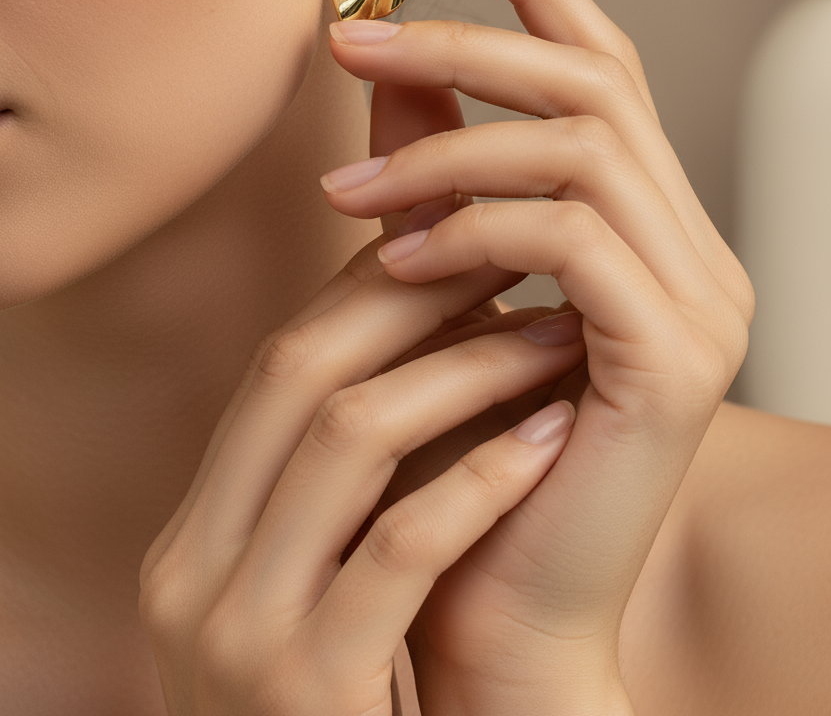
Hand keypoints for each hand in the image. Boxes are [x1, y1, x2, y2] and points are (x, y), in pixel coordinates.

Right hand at [138, 202, 584, 713]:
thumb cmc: (367, 701)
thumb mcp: (318, 581)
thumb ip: (341, 478)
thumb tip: (426, 325)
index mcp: (196, 532)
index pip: (278, 363)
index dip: (372, 288)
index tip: (464, 245)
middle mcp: (190, 570)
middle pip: (298, 369)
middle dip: (413, 298)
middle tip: (513, 254)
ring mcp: (236, 634)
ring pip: (349, 435)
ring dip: (467, 369)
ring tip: (555, 335)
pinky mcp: (306, 690)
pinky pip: (400, 544)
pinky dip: (482, 475)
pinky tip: (552, 435)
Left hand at [323, 0, 753, 712]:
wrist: (497, 612)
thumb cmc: (460, 447)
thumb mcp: (442, 280)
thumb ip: (434, 167)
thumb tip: (390, 58)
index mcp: (649, 230)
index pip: (606, 69)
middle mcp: (695, 252)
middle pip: (595, 84)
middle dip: (467, 40)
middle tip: (348, 32)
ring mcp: (701, 303)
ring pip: (579, 150)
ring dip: (450, 148)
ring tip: (351, 188)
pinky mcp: (675, 360)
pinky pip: (571, 240)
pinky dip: (475, 228)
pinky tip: (398, 258)